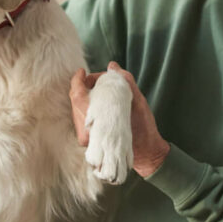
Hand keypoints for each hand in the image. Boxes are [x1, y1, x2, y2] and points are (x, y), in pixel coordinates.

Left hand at [69, 62, 169, 177]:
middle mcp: (86, 131)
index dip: (78, 80)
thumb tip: (112, 67)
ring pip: (77, 109)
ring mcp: (86, 138)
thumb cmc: (143, 128)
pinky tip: (99, 104)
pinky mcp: (88, 141)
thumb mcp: (138, 101)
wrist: (146, 154)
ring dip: (85, 97)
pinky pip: (81, 118)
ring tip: (99, 90)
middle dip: (84, 86)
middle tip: (97, 80)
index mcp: (96, 120)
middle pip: (76, 101)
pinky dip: (87, 107)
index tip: (82, 71)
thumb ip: (124, 81)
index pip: (77, 94)